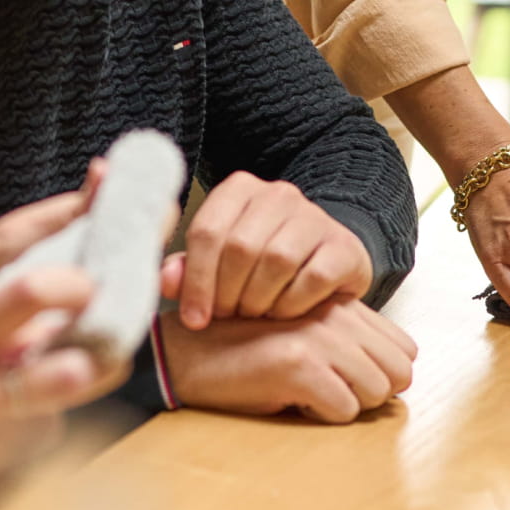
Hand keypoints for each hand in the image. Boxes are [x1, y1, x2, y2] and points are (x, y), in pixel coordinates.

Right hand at [158, 297, 415, 424]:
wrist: (189, 353)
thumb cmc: (248, 351)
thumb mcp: (305, 334)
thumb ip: (350, 344)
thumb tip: (397, 379)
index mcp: (341, 306)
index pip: (405, 348)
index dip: (383, 375)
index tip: (347, 380)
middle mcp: (335, 315)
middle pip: (399, 373)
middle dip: (371, 394)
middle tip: (331, 392)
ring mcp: (319, 338)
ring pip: (375, 393)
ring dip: (345, 405)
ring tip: (308, 394)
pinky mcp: (299, 365)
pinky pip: (343, 410)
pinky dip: (321, 416)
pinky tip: (292, 401)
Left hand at [161, 174, 370, 328]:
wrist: (326, 263)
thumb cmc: (261, 268)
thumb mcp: (221, 266)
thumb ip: (190, 270)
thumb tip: (166, 281)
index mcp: (240, 190)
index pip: (207, 231)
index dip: (196, 280)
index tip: (194, 319)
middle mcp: (278, 195)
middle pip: (240, 247)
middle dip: (228, 293)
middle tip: (227, 318)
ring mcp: (314, 217)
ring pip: (276, 260)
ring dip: (259, 300)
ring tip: (254, 315)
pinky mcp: (343, 246)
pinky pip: (313, 278)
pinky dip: (293, 304)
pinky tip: (285, 313)